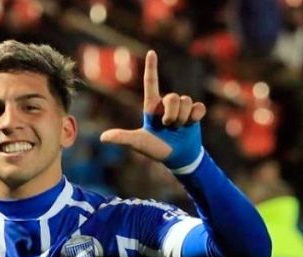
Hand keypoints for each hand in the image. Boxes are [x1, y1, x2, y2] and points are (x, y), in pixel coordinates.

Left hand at [99, 50, 206, 168]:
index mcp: (152, 106)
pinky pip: (198, 107)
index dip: (152, 67)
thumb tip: (103, 138)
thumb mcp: (138, 142)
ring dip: (183, 118)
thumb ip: (122, 138)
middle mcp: (166, 104)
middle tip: (168, 127)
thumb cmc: (156, 149)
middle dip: (172, 114)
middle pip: (174, 97)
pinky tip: (192, 124)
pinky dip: (196, 116)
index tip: (151, 52)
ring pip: (186, 101)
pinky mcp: (194, 113)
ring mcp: (181, 108)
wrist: (178, 157)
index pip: (151, 82)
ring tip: (178, 129)